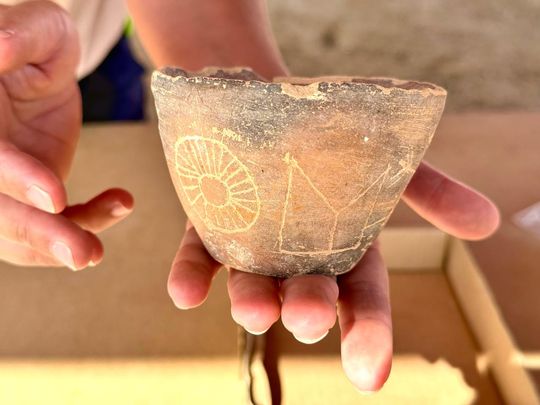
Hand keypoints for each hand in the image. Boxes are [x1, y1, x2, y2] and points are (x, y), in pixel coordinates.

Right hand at [0, 1, 132, 269]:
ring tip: (96, 252)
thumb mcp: (37, 28)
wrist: (38, 69)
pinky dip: (82, 224)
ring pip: (14, 231)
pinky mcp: (25, 196)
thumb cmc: (38, 42)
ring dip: (56, 246)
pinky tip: (117, 205)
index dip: (15, 176)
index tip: (57, 196)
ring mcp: (2, 181)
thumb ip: (20, 35)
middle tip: (83, 254)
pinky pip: (49, 223)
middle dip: (38, 232)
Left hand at [166, 161, 498, 391]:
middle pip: (308, 293)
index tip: (368, 374)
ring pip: (253, 283)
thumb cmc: (336, 141)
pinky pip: (199, 256)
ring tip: (256, 313)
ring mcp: (253, 245)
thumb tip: (490, 223)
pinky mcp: (210, 228)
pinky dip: (192, 276)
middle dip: (310, 311)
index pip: (363, 298)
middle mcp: (299, 257)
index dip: (370, 333)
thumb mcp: (389, 162)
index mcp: (346, 248)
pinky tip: (187, 292)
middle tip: (311, 319)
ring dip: (252, 302)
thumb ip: (432, 192)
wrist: (278, 107)